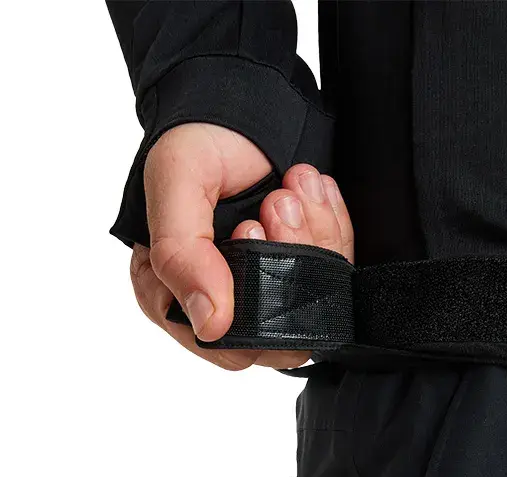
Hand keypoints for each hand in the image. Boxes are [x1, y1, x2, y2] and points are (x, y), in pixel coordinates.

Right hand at [129, 124, 352, 369]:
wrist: (240, 101)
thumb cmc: (197, 143)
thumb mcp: (176, 185)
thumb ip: (182, 256)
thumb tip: (212, 326)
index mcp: (169, 293)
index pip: (223, 345)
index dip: (248, 301)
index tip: (249, 228)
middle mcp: (221, 300)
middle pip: (280, 331)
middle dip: (288, 258)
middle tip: (279, 201)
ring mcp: (269, 289)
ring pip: (315, 303)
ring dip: (315, 237)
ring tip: (294, 187)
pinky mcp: (307, 272)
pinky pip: (337, 274)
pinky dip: (332, 229)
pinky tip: (313, 192)